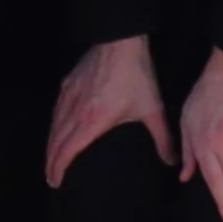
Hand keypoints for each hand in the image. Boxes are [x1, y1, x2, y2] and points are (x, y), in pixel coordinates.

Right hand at [44, 34, 172, 185]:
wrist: (121, 40)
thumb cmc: (136, 75)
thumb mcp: (152, 109)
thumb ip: (162, 139)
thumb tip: (172, 163)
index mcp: (92, 121)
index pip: (68, 150)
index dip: (59, 167)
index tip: (55, 181)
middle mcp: (75, 110)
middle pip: (56, 141)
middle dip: (51, 161)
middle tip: (50, 177)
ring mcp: (69, 95)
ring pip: (53, 125)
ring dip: (50, 144)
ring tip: (50, 157)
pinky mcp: (69, 83)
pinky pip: (56, 109)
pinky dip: (53, 124)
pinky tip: (56, 127)